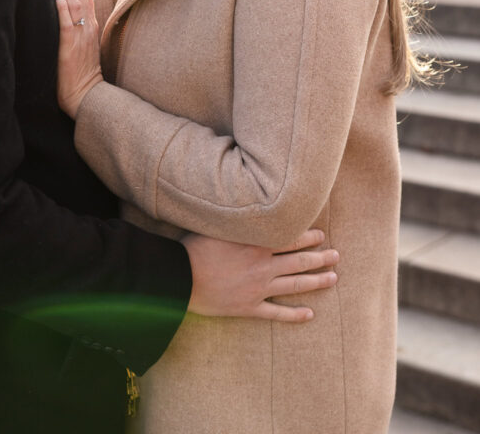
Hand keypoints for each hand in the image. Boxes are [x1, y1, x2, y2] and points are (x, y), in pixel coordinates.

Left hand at [54, 0, 102, 118]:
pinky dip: (62, 3)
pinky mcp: (71, 44)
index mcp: (91, 24)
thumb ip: (76, 28)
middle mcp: (89, 25)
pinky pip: (67, 19)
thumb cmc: (81, 75)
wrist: (88, 97)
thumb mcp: (82, 46)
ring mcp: (81, 34)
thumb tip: (64, 11)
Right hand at [183, 228, 337, 322]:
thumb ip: (235, 218)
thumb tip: (245, 199)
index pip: (290, 238)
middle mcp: (262, 265)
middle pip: (299, 261)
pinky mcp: (249, 307)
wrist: (179, 278)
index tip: (321, 234)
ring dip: (316, 282)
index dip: (308, 236)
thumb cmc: (194, 247)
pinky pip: (276, 312)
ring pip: (294, 285)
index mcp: (255, 243)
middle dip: (320, 258)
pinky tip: (309, 315)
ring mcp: (258, 288)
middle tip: (336, 256)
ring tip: (333, 279)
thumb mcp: (216, 225)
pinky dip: (294, 315)